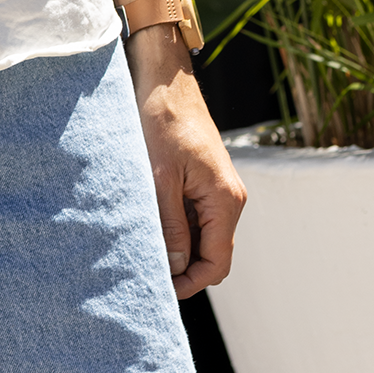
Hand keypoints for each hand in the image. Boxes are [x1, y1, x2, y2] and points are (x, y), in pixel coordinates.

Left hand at [127, 28, 246, 299]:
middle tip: (148, 275)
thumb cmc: (163, 123)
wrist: (166, 82)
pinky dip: (176, 227)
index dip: (190, 282)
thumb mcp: (160, 179)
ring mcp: (219, 190)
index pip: (217, 262)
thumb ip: (171, 225)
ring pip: (202, 236)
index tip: (161, 290)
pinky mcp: (205, 181)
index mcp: (225, 200)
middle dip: (184, 269)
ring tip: (144, 250)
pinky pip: (195, 217)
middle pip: (212, 253)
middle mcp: (229, 198)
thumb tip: (176, 267)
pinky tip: (150, 226)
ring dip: (178, 247)